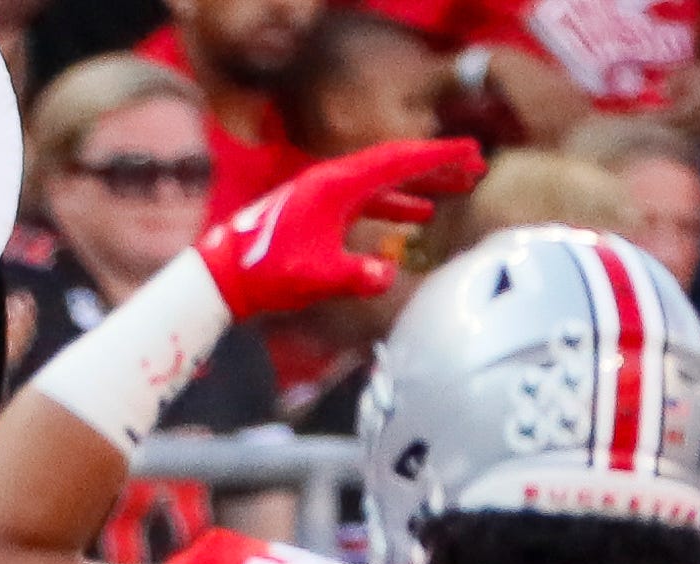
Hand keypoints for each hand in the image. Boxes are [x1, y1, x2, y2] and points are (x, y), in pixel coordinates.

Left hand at [197, 137, 483, 319]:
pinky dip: (395, 203)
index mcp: (337, 186)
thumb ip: (355, 276)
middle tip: (476, 166)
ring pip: (384, 180)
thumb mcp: (315, 278)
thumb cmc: (267, 273)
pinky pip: (368, 199)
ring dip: (420, 183)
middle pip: (396, 163)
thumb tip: (390, 276)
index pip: (399, 161)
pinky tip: (417, 216)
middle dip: (437, 164)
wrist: (224, 274)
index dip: (439, 156)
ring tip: (457, 188)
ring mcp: (326, 193)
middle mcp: (334, 180)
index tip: (472, 151)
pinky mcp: (320, 209)